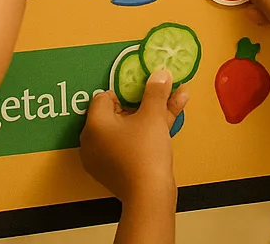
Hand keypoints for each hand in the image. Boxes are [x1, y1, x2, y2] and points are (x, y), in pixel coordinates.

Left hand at [80, 71, 187, 203]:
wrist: (149, 196)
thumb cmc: (145, 151)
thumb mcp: (153, 115)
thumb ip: (155, 91)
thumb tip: (160, 73)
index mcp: (94, 124)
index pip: (105, 96)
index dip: (127, 89)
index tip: (145, 88)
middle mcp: (93, 140)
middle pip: (117, 112)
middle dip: (143, 101)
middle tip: (161, 92)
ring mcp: (102, 158)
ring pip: (128, 128)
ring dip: (151, 114)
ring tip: (176, 99)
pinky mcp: (115, 171)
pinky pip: (130, 143)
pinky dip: (147, 133)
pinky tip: (170, 120)